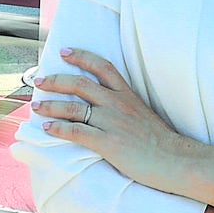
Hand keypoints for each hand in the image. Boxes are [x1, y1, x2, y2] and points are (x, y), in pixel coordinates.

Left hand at [32, 47, 197, 194]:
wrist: (177, 160)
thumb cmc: (163, 143)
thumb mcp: (144, 115)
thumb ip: (126, 109)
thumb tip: (108, 110)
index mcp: (128, 95)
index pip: (102, 66)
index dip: (81, 56)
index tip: (64, 51)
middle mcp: (118, 104)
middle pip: (81, 83)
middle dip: (56, 80)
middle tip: (39, 81)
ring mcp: (112, 122)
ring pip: (74, 107)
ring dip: (51, 105)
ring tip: (36, 106)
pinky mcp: (108, 142)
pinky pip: (77, 131)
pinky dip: (58, 128)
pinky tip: (46, 127)